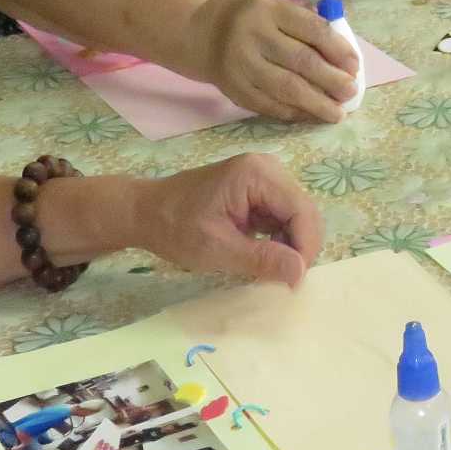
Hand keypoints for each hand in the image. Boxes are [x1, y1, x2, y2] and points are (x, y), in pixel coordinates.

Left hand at [135, 153, 324, 285]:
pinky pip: (284, 216)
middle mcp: (268, 168)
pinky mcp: (261, 189)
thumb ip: (261, 259)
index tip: (293, 281)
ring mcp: (265, 177)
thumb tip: (300, 273)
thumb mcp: (217, 249)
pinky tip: (261, 253)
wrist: (145, 212)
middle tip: (282, 278)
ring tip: (267, 266)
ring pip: (298, 216)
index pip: (301, 211)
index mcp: (257, 174)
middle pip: (304, 212)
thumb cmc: (175, 227)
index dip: (305, 248)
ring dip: (290, 244)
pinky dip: (280, 239)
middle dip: (299, 247)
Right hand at [186, 0, 358, 123]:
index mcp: (269, 9)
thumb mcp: (274, 8)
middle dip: (331, 80)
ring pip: (286, 88)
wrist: (202, 32)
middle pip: (301, 61)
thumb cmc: (251, 19)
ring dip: (317, 104)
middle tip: (350, 92)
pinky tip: (311, 117)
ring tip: (337, 113)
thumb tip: (343, 57)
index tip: (354, 66)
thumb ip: (304, 25)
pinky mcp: (234, 89)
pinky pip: (269, 106)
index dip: (337, 50)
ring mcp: (242, 64)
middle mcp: (253, 35)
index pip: (311, 29)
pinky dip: (294, 114)